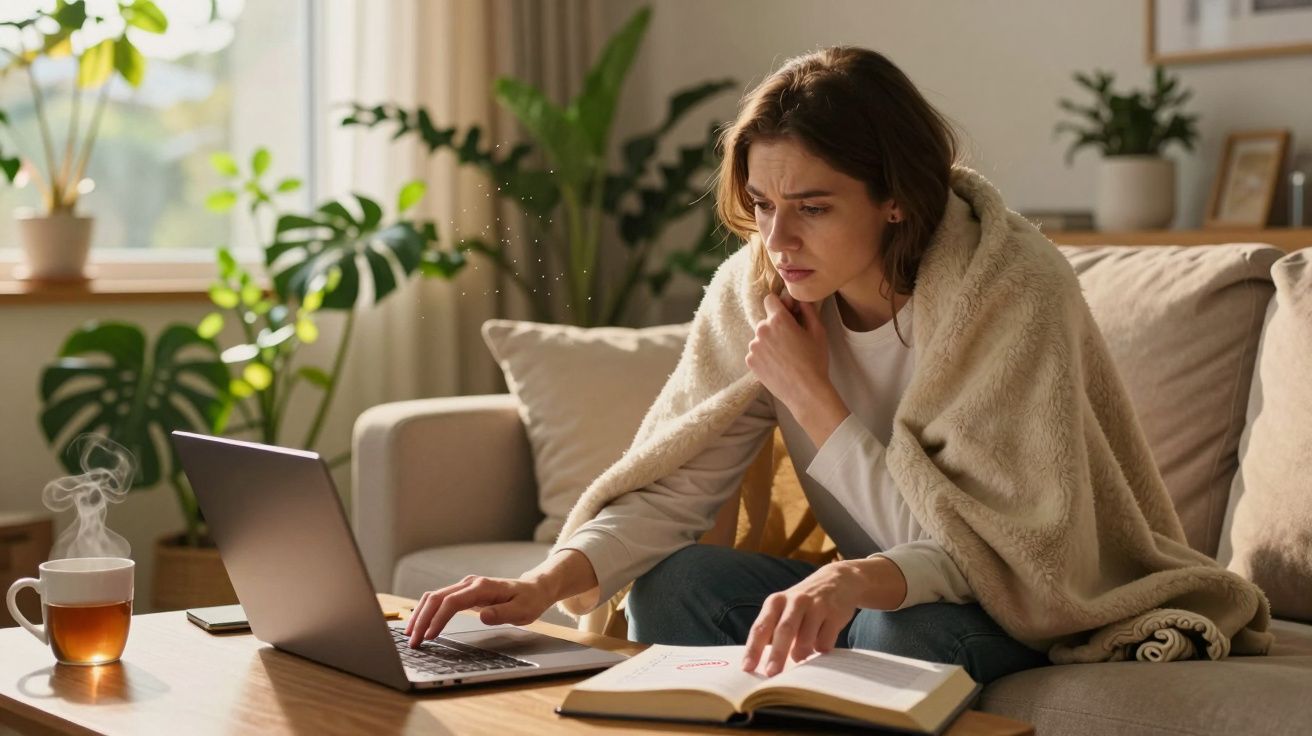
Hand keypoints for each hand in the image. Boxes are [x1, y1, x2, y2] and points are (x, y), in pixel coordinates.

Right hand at [404, 574, 554, 647]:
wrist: (534, 588)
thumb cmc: (528, 600)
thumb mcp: (522, 611)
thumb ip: (502, 614)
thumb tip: (483, 616)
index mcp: (482, 587)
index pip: (451, 602)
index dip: (438, 619)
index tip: (429, 636)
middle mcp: (469, 584)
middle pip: (436, 598)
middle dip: (421, 619)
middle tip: (412, 641)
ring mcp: (465, 587)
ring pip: (434, 597)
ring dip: (420, 615)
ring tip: (411, 635)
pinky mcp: (463, 593)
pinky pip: (439, 600)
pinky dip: (426, 612)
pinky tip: (420, 625)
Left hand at [742, 560, 900, 676]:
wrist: (837, 581)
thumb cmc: (803, 604)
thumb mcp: (784, 610)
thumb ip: (773, 633)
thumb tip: (761, 666)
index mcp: (776, 602)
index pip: (761, 627)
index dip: (753, 649)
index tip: (747, 668)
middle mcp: (795, 601)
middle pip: (784, 631)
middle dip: (777, 655)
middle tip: (771, 675)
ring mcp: (817, 606)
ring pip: (806, 639)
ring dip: (802, 654)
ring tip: (801, 657)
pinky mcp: (835, 613)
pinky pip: (825, 642)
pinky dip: (820, 650)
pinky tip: (820, 645)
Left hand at [745, 291, 829, 411]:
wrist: (806, 392)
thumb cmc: (815, 362)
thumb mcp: (818, 331)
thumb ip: (808, 310)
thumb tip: (800, 300)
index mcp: (778, 320)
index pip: (770, 299)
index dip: (780, 306)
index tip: (788, 315)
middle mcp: (762, 330)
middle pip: (766, 321)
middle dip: (776, 327)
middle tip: (792, 341)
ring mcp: (753, 347)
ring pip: (761, 337)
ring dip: (770, 342)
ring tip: (785, 357)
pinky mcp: (750, 361)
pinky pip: (756, 352)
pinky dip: (764, 356)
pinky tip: (778, 365)